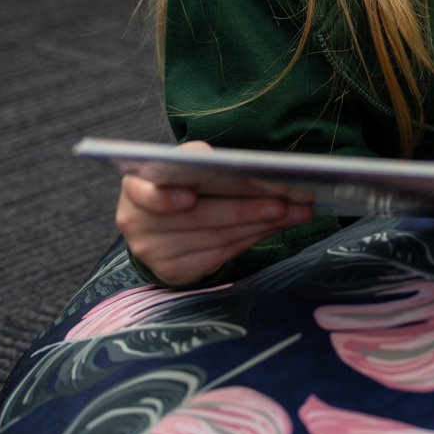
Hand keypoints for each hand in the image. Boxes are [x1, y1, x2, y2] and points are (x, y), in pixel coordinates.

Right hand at [115, 141, 312, 287]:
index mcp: (136, 188)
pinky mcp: (174, 271)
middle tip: (288, 199)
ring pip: (216, 237)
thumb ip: (203, 161)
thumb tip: (246, 166)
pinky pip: (221, 254)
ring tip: (296, 211)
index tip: (189, 198)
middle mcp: (137, 223)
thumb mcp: (187, 165)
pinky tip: (276, 226)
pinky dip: (253, 238)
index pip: (148, 194)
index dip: (166, 198)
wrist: (166, 220)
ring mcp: (153, 252)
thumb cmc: (184, 182)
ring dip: (262, 223)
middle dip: (247, 206)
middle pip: (198, 217)